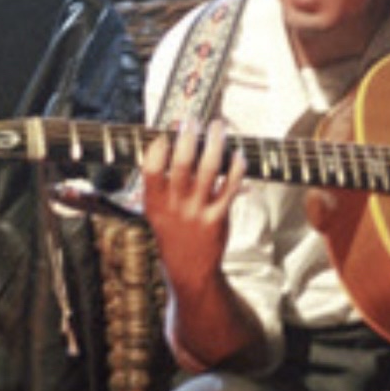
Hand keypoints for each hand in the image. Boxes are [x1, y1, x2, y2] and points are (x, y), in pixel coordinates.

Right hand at [140, 118, 246, 279]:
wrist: (190, 268)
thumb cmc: (173, 233)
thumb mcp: (156, 211)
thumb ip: (160, 183)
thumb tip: (171, 144)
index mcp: (155, 201)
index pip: (152, 168)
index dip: (159, 147)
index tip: (167, 132)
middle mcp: (175, 205)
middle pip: (182, 162)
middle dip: (189, 136)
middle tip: (194, 121)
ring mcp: (197, 211)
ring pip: (209, 169)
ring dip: (215, 143)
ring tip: (219, 126)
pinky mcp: (218, 216)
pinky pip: (229, 186)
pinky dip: (235, 167)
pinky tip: (237, 155)